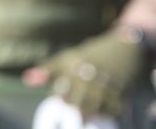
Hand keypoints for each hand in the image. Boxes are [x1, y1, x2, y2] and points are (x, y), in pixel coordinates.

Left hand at [22, 28, 150, 117]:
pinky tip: (109, 102)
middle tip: (87, 98)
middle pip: (77, 106)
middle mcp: (90, 73)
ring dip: (93, 110)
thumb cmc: (96, 53)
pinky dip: (109, 110)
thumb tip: (27, 79)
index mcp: (75, 65)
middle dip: (79, 107)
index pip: (62, 97)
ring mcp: (107, 82)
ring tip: (96, 101)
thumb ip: (49, 70)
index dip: (65, 99)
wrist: (128, 45)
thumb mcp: (71, 56)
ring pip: (93, 110)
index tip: (71, 92)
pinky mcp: (123, 89)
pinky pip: (112, 110)